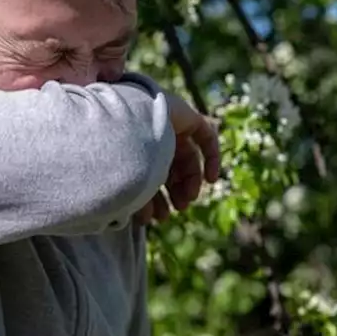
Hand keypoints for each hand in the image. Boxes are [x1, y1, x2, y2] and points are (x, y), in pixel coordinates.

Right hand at [134, 91, 220, 225]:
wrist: (126, 127)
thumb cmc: (124, 159)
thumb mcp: (132, 185)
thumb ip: (140, 201)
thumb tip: (144, 220)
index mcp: (132, 150)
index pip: (147, 174)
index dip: (152, 198)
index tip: (156, 217)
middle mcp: (149, 136)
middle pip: (168, 167)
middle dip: (174, 191)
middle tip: (179, 209)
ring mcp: (168, 125)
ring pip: (186, 156)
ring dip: (190, 180)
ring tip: (190, 199)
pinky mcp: (186, 115)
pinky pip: (204, 137)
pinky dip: (211, 157)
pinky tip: (211, 180)